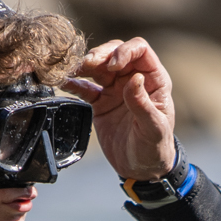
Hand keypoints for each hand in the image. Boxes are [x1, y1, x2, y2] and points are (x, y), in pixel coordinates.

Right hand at [63, 37, 176, 179]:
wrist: (141, 169)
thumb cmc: (155, 148)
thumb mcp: (153, 128)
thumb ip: (143, 104)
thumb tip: (135, 79)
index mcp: (154, 80)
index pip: (140, 51)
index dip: (124, 51)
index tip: (112, 65)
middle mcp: (134, 80)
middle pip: (115, 53)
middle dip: (100, 54)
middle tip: (87, 64)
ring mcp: (116, 90)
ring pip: (98, 67)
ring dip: (84, 65)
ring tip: (72, 70)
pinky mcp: (101, 102)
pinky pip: (85, 87)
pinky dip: (74, 83)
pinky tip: (65, 83)